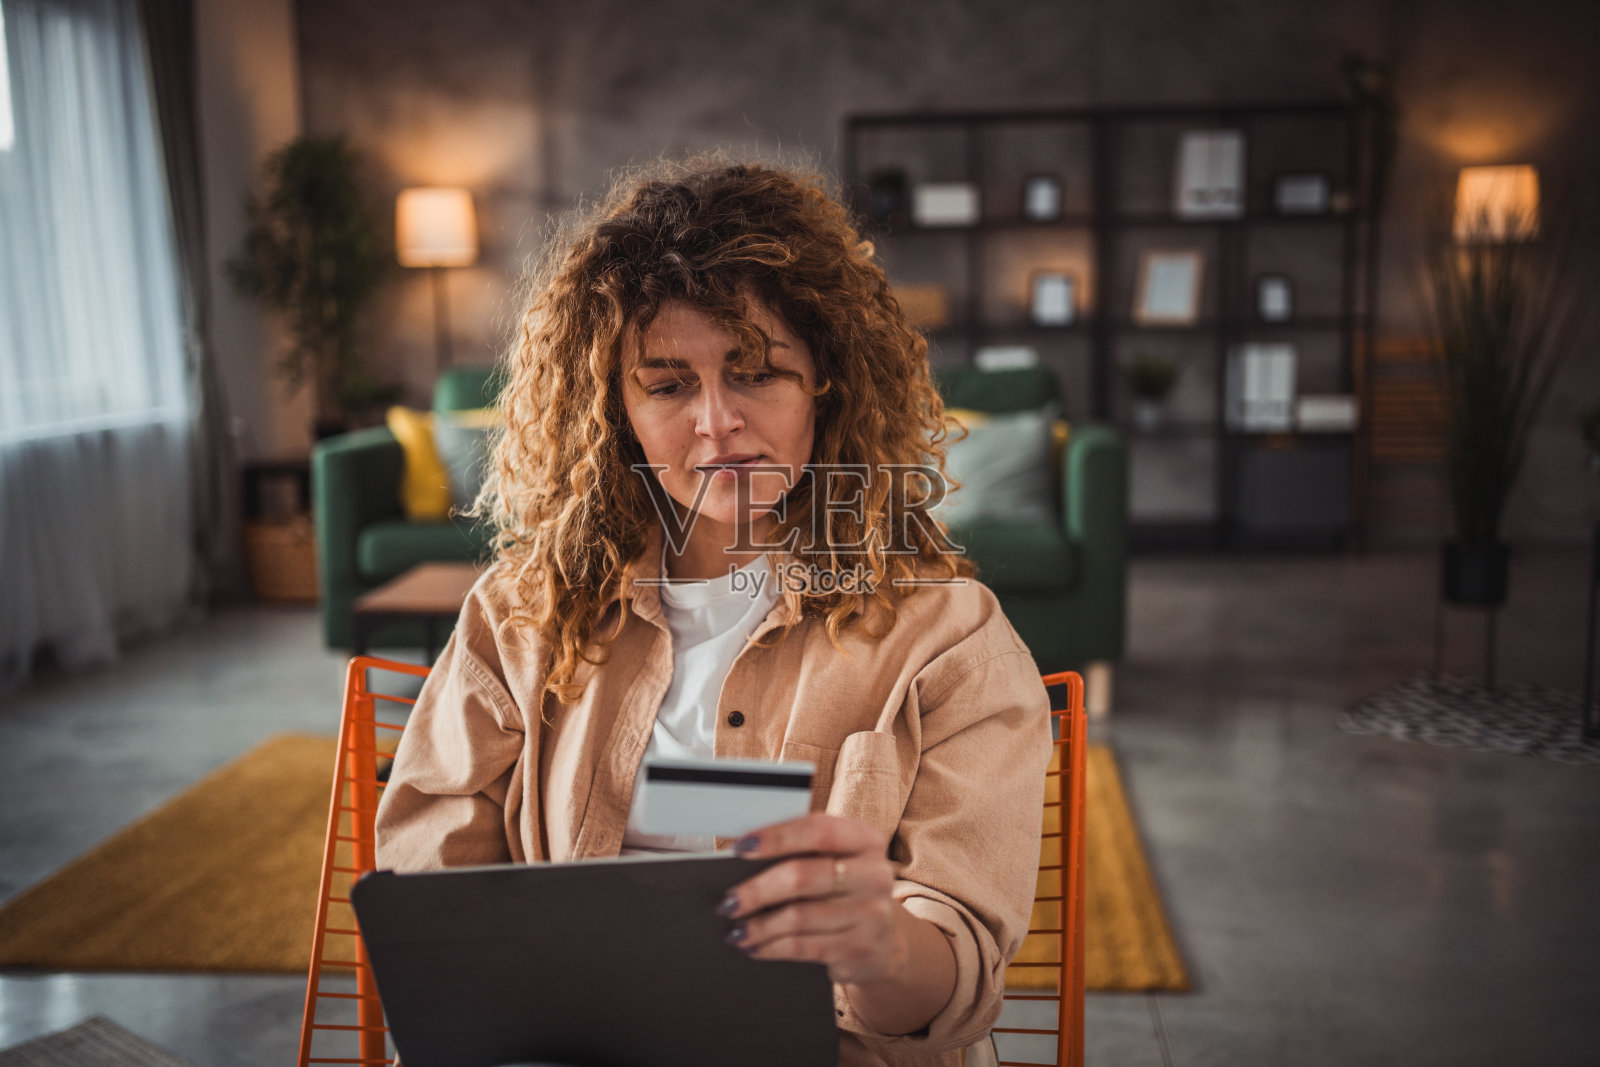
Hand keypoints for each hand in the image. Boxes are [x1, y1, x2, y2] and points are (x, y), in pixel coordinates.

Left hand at [718, 812, 902, 984]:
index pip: (817, 830)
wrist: (883, 943)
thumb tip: (743, 855)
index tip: (739, 848)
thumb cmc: (843, 892)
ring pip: (798, 917)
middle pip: (802, 876)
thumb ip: (802, 853)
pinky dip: (771, 947)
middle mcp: (874, 874)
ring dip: (759, 926)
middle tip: (727, 903)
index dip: (776, 837)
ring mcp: (871, 914)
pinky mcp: (860, 949)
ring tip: (735, 931)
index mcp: (866, 840)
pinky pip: (803, 947)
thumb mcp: (836, 863)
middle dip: (757, 891)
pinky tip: (754, 947)